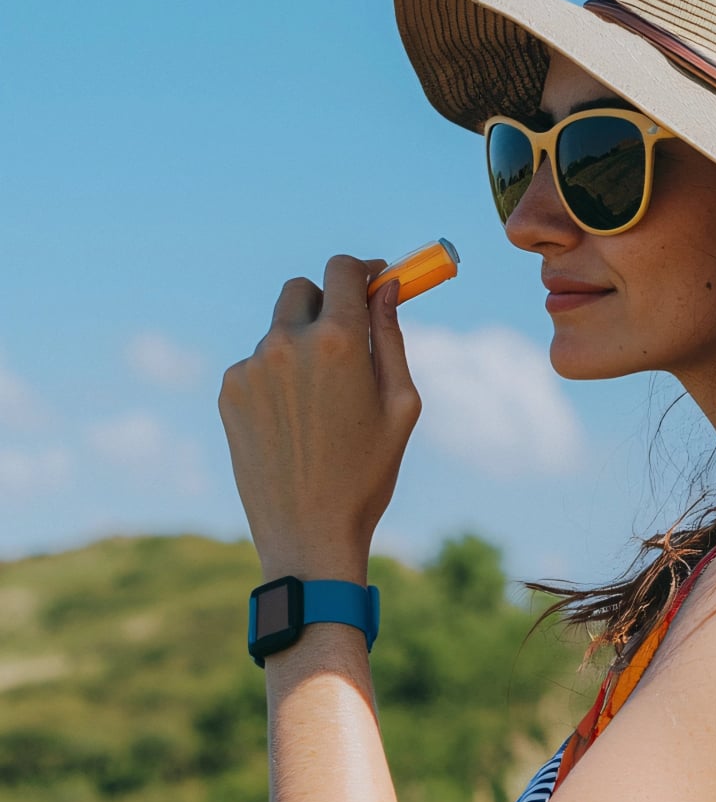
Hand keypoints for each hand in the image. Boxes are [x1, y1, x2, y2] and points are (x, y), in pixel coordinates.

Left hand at [218, 255, 419, 580]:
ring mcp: (251, 366)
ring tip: (323, 402)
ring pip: (281, 330)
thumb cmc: (368, 472)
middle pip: (304, 288)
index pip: (344, 270)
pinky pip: (258, 364)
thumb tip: (388, 290)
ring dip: (303, 344)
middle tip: (349, 334)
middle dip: (328, 300)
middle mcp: (287, 343)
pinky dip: (279, 376)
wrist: (308, 532)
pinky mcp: (229, 391)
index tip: (378, 280)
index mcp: (338, 341)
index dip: (365, 269)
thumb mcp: (401, 404)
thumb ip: (393, 338)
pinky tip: (296, 421)